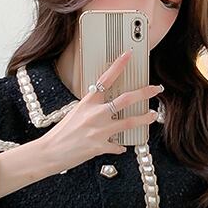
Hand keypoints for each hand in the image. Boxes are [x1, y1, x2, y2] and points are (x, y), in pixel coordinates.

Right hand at [36, 49, 163, 173]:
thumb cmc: (61, 133)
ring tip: (152, 115)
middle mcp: (96, 114)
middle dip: (145, 93)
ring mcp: (99, 130)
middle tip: (156, 89)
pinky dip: (120, 146)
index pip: (105, 79)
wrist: (50, 151)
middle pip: (126, 99)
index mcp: (88, 102)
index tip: (129, 55)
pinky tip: (121, 146)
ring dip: (144, 118)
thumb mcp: (75, 113)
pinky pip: (117, 145)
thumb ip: (92, 109)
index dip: (118, 65)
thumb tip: (105, 108)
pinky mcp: (100, 146)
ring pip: (129, 122)